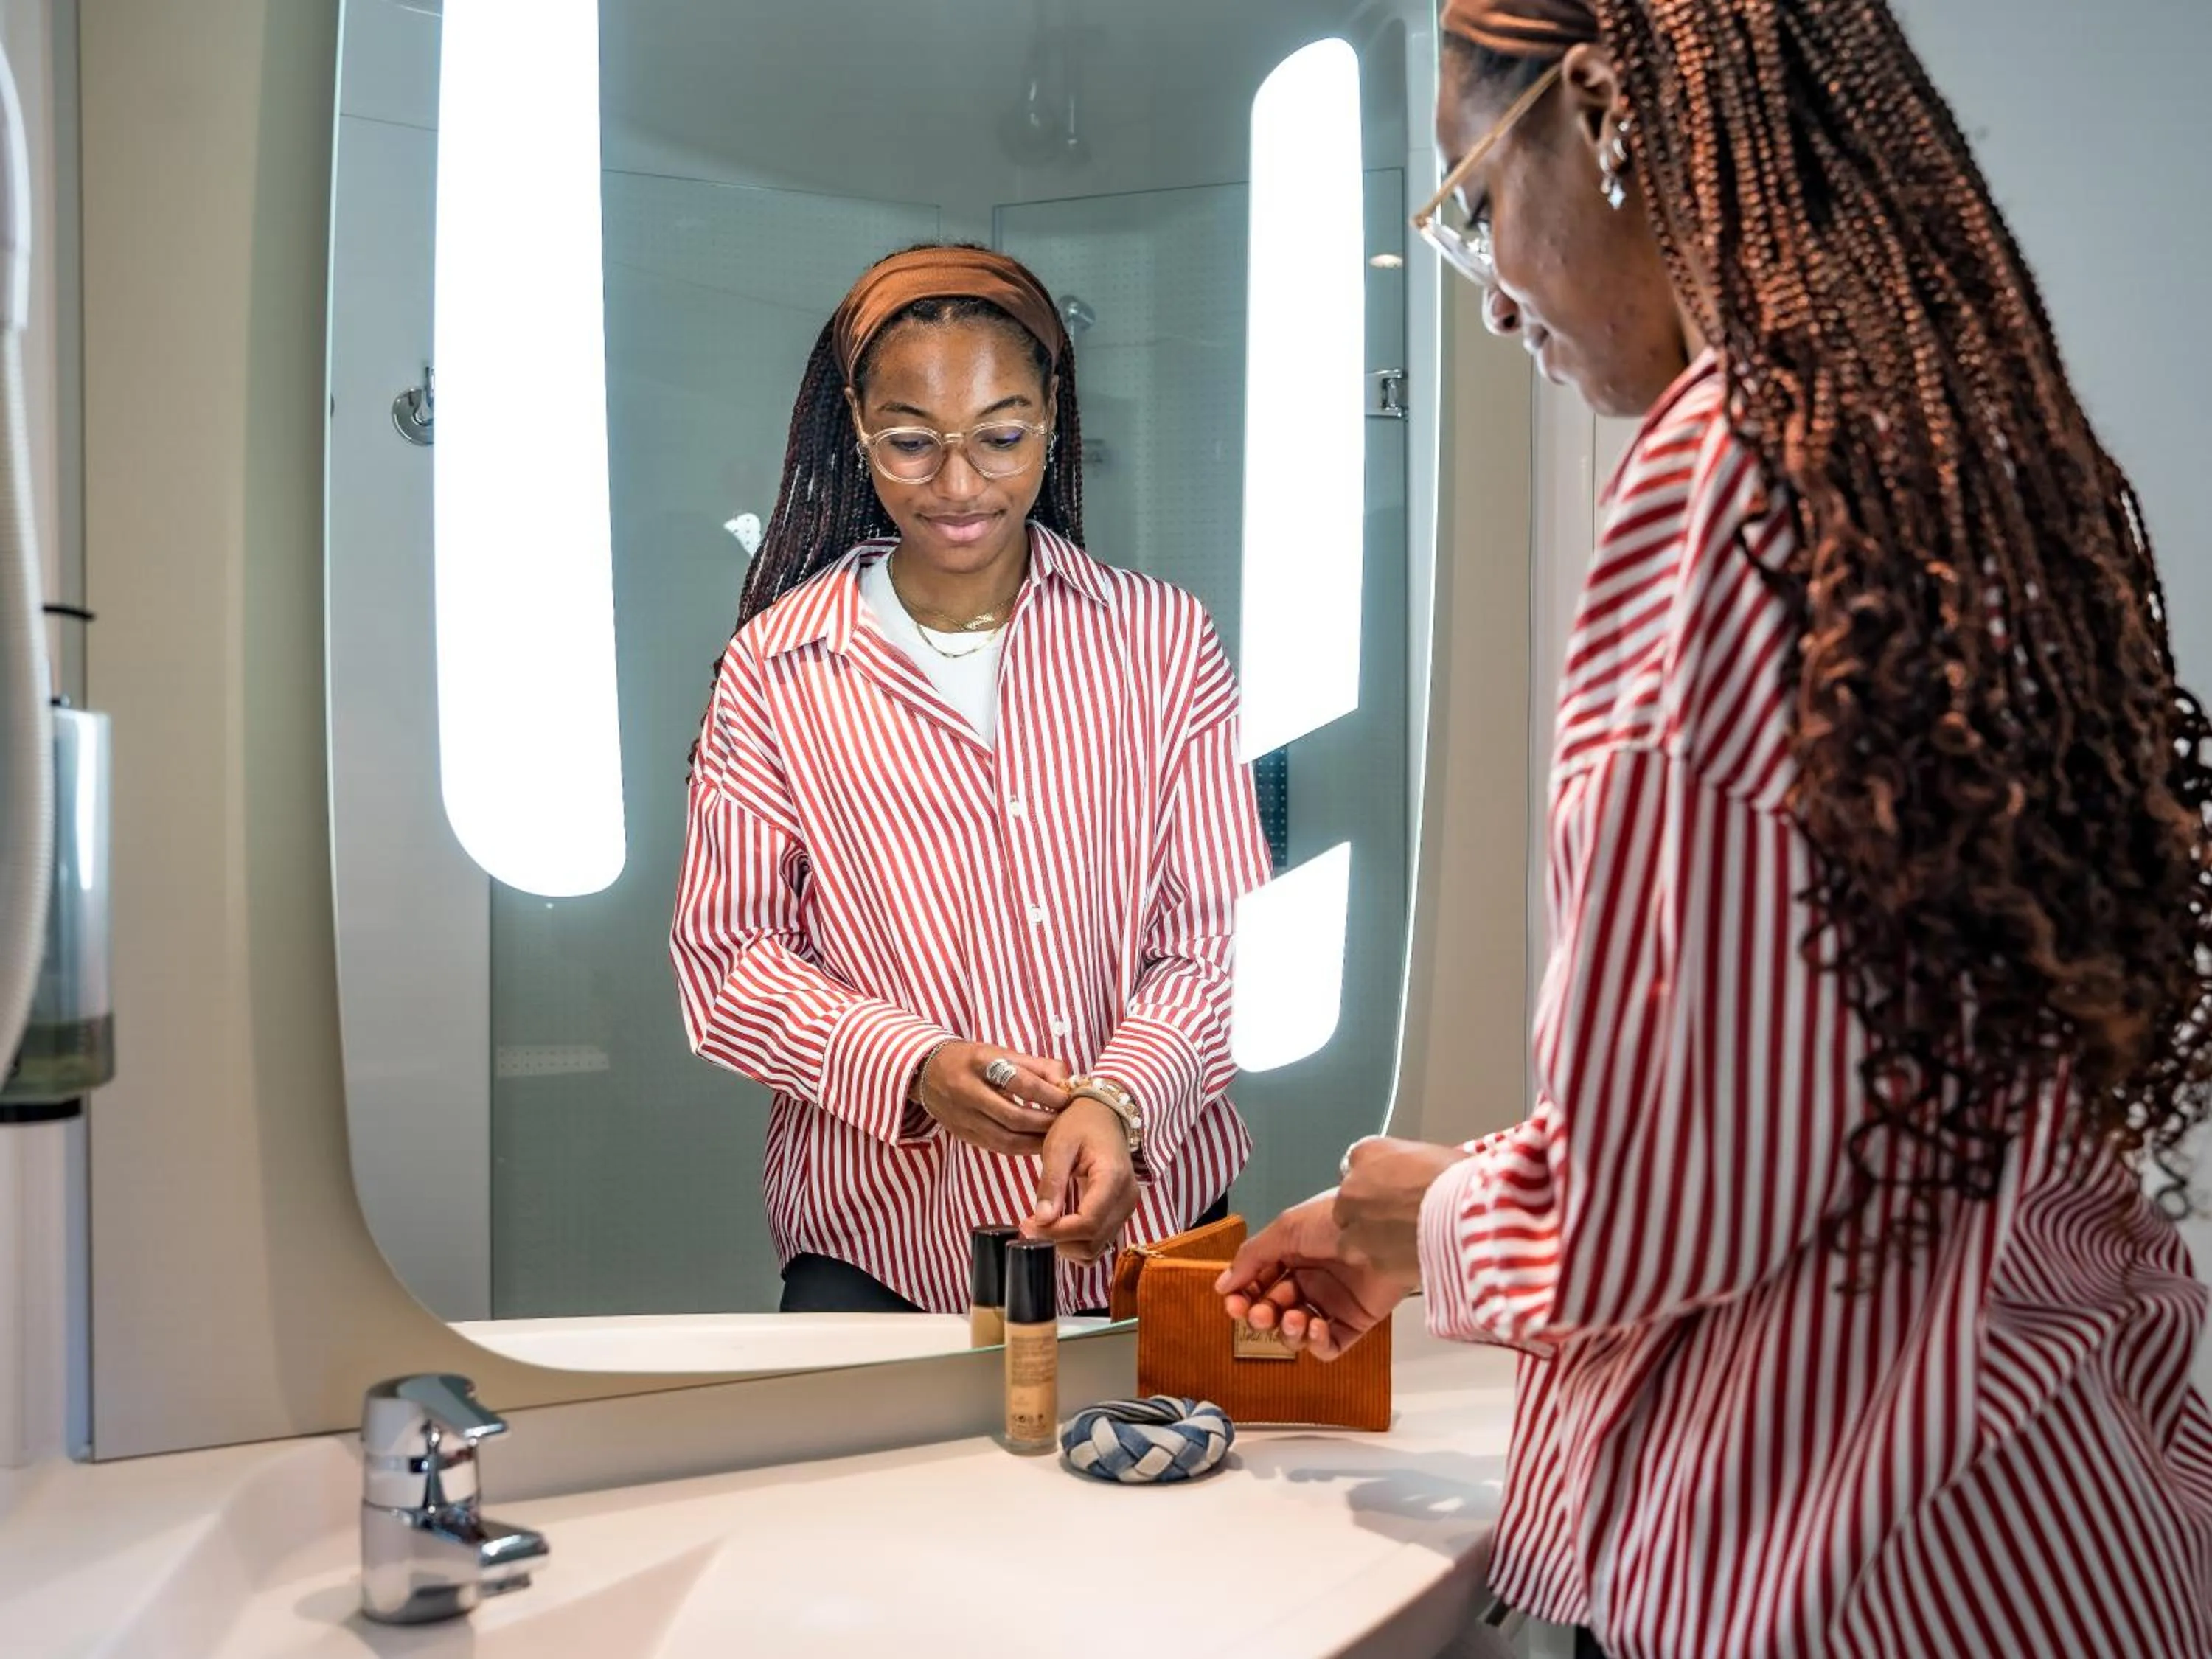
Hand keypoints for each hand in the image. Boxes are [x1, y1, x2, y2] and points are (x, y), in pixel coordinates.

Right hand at [916, 1043, 1071, 1157]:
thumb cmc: (974, 1059)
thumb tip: (1066, 1084)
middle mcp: (968, 1091)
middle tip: (1066, 1122)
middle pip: (1013, 1116)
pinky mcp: (963, 1134)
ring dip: (1035, 1140)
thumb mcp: (1002, 1052)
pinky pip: (997, 1147)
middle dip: (1045, 1122)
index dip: (1048, 1093)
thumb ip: (1036, 1066)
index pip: (1020, 1082)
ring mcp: (963, 1116)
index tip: (1067, 1098)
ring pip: (1005, 1138)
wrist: (927, 1071)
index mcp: (981, 1063)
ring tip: (1056, 1136)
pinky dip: (1021, 1148)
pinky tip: (1037, 1144)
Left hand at [1021, 1099, 1139, 1263]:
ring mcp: (1126, 1208)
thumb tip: (1041, 1220)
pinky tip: (1059, 1226)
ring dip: (1067, 1245)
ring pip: (1097, 1247)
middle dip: (1058, 1241)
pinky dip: (1077, 1242)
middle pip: (1093, 1241)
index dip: (1055, 1233)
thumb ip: (1051, 1183)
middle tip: (1029, 1225)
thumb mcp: (1058, 1145)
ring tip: (1042, 1225)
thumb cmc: (1080, 1123)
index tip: (1028, 1226)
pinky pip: (1100, 1241)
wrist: (1104, 1113)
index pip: (1088, 1223)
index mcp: (1113, 1179)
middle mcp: (1126, 1198)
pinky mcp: (1120, 1213)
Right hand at [1212, 1192, 1414, 1361]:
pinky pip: (1329, 1346)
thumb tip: (1222, 1285)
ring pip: (1297, 1331)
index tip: (1233, 1302)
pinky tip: (1315, 1327)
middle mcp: (1311, 1279)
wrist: (1381, 1231)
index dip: (1244, 1294)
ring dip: (1287, 1330)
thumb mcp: (1284, 1230)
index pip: (1259, 1282)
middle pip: (1274, 1309)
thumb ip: (1250, 1258)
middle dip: (1261, 1314)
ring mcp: (1333, 1302)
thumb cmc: (1336, 1223)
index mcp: (1293, 1254)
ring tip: (1292, 1317)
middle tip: (1258, 1313)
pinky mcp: (1355, 1322)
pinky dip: (1317, 1343)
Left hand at [1332, 1137, 1474, 1280]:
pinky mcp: (1372, 1260)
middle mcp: (1353, 1188)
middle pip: (1349, 1203)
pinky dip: (1390, 1264)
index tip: (1394, 1189)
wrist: (1467, 1216)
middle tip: (1401, 1218)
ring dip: (1372, 1242)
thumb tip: (1425, 1175)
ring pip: (1351, 1239)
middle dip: (1369, 1213)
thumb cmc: (1461, 1180)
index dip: (1377, 1180)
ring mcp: (1357, 1227)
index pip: (1358, 1164)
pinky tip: (1415, 1259)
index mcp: (1367, 1152)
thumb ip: (1414, 1165)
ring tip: (1405, 1243)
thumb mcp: (1436, 1155)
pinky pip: (1374, 1264)